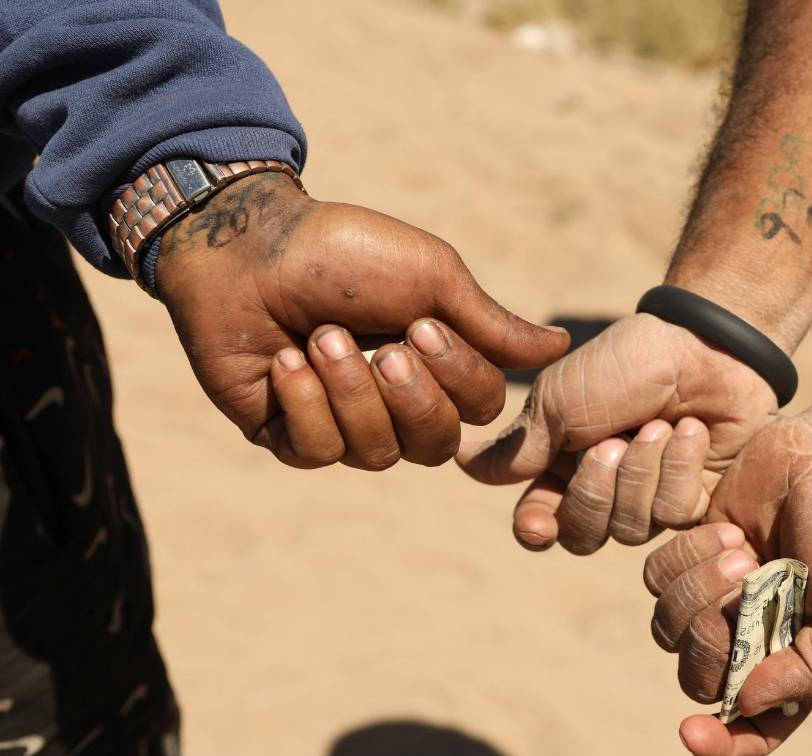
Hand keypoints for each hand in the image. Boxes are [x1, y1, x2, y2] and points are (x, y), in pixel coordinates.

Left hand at [156, 173, 568, 468]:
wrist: (248, 244)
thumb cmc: (346, 253)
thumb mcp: (432, 278)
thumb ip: (492, 325)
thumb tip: (562, 347)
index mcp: (435, 367)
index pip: (478, 410)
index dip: (457, 378)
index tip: (421, 324)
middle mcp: (394, 405)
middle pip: (434, 446)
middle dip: (408, 395)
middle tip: (382, 343)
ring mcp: (340, 424)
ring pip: (375, 454)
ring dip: (350, 390)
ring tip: (321, 337)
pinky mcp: (287, 434)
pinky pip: (316, 451)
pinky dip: (304, 402)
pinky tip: (285, 361)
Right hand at [455, 313, 778, 552]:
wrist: (703, 343)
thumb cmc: (623, 363)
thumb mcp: (559, 399)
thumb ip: (518, 445)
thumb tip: (457, 460)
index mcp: (561, 462)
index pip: (539, 522)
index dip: (536, 529)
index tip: (537, 522)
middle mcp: (602, 486)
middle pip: (582, 535)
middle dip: (594, 491)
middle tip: (612, 442)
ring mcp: (649, 494)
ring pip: (630, 529)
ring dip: (641, 472)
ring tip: (656, 425)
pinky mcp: (694, 496)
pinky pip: (676, 514)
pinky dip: (679, 468)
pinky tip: (690, 431)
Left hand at [642, 410, 811, 755]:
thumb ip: (810, 670)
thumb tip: (746, 704)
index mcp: (794, 665)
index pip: (751, 729)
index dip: (721, 744)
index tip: (691, 732)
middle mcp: (749, 638)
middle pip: (696, 675)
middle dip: (712, 633)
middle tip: (748, 576)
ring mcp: (715, 596)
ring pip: (667, 625)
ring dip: (698, 586)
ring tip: (741, 546)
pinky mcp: (689, 551)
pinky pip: (654, 575)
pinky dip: (684, 553)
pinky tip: (725, 528)